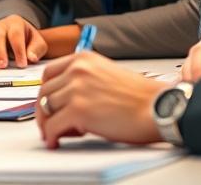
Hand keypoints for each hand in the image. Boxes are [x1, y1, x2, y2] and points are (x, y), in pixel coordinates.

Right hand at [0, 14, 47, 68]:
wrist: (17, 34)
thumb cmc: (28, 39)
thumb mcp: (38, 42)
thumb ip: (36, 49)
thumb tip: (31, 58)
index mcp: (15, 23)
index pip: (16, 35)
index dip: (18, 50)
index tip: (22, 64)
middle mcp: (0, 27)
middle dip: (0, 52)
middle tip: (3, 65)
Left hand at [36, 52, 162, 148]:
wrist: (156, 108)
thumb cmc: (138, 97)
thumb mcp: (106, 74)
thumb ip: (83, 80)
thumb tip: (64, 100)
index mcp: (84, 59)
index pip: (49, 74)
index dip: (45, 92)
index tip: (47, 104)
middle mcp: (77, 70)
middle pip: (44, 92)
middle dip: (44, 111)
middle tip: (49, 124)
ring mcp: (76, 89)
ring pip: (45, 109)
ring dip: (48, 124)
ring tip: (56, 134)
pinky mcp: (78, 110)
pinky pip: (53, 126)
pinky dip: (51, 136)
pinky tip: (56, 141)